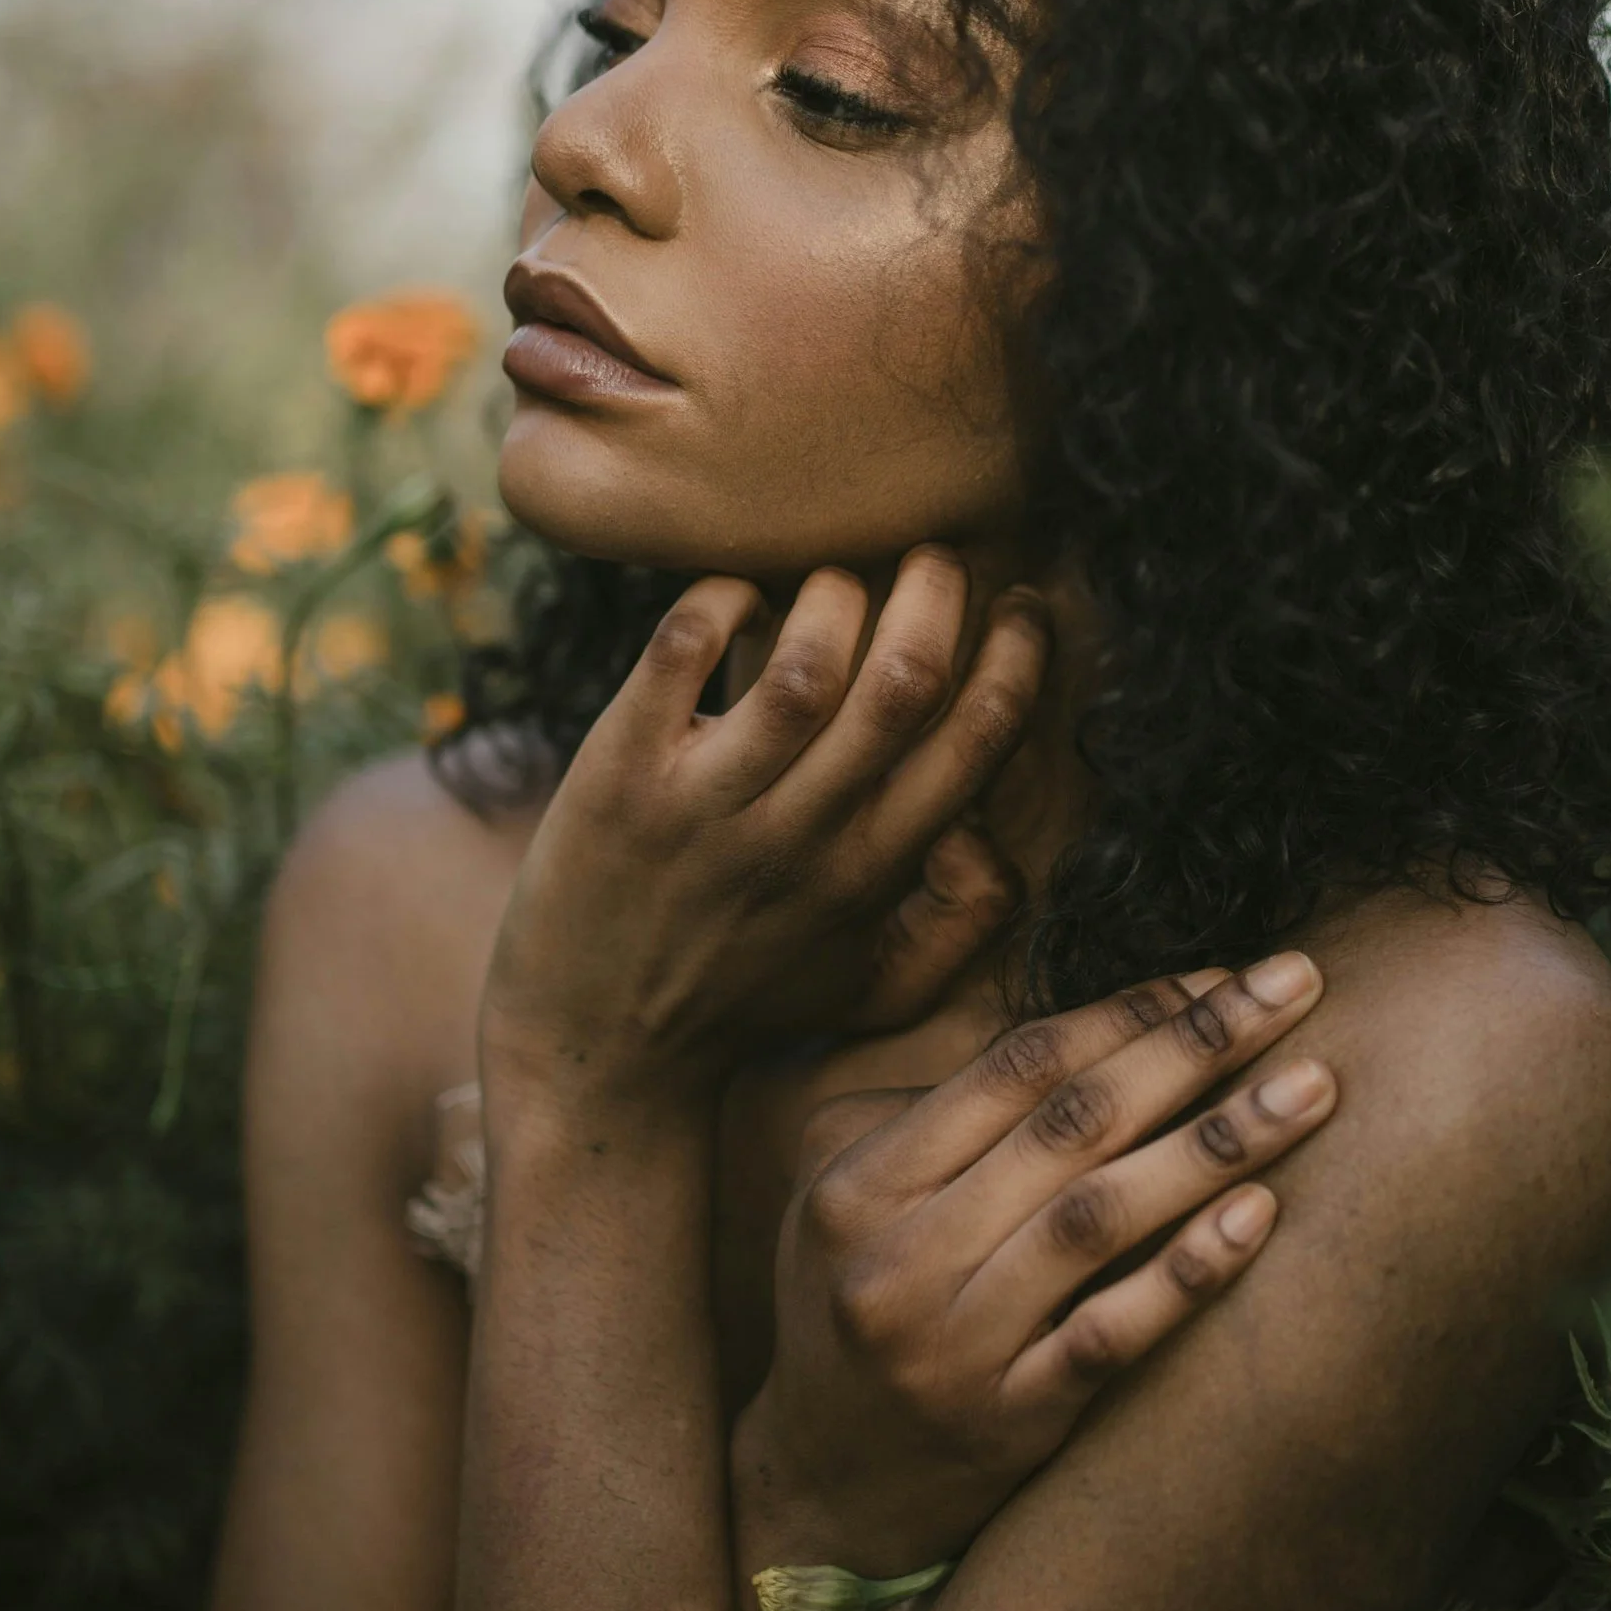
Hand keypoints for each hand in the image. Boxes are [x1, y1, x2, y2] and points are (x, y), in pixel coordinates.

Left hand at [480, 551, 1049, 1105]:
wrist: (594, 1053)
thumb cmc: (744, 1002)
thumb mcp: (877, 991)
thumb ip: (966, 926)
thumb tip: (996, 832)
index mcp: (871, 871)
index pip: (975, 739)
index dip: (1016, 654)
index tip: (1013, 605)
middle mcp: (798, 836)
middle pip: (902, 682)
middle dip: (937, 592)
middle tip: (929, 556)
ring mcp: (704, 805)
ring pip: (799, 664)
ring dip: (830, 591)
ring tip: (829, 580)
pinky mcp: (618, 775)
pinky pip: (678, 651)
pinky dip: (717, 597)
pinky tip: (733, 599)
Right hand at [729, 952, 1338, 1596]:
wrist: (824, 1485)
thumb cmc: (861, 1304)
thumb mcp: (853, 1195)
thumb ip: (949, 1114)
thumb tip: (1100, 1031)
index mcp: (862, 1181)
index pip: (1016, 1066)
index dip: (1128, 1011)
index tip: (1223, 974)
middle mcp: (901, 1257)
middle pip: (1071, 1125)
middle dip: (1195, 1044)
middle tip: (1297, 987)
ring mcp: (955, 1346)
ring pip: (1099, 1219)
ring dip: (1216, 1143)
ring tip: (1313, 1087)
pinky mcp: (1009, 1421)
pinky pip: (1112, 1332)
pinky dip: (1188, 1271)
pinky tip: (1261, 1215)